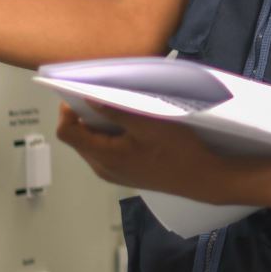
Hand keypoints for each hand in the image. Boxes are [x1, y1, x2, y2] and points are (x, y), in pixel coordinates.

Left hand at [55, 102, 254, 202]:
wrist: (203, 178)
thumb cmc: (177, 150)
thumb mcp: (148, 124)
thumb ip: (116, 112)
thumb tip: (88, 99)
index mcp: (104, 156)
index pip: (67, 133)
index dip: (68, 111)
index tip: (81, 93)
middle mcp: (102, 168)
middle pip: (77, 139)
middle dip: (84, 116)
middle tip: (103, 97)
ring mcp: (114, 174)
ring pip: (92, 146)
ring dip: (98, 126)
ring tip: (119, 111)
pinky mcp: (125, 175)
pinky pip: (106, 153)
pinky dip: (110, 137)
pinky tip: (131, 129)